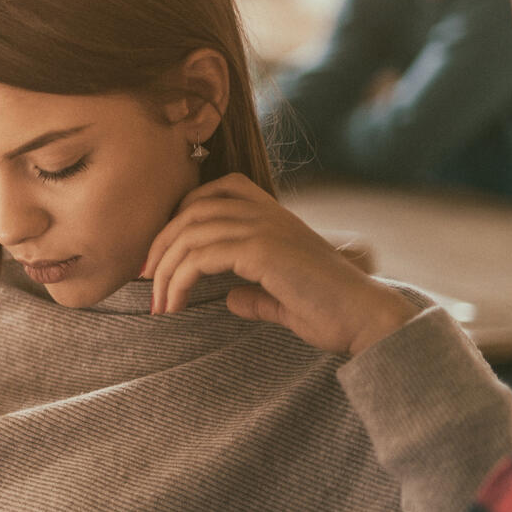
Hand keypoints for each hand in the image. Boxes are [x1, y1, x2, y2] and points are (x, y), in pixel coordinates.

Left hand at [143, 174, 414, 355]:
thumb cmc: (332, 312)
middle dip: (160, 245)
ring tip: (157, 305)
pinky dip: (178, 280)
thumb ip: (256, 293)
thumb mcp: (284, 298)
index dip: (180, 216)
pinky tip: (174, 305)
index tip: (163, 256)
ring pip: (190, 234)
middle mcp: (269, 214)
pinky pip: (201, 256)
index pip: (216, 191)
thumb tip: (231, 298)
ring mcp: (266, 228)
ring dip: (163, 270)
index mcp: (275, 216)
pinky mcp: (263, 251)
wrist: (366, 320)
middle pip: (191, 210)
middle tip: (145, 281)